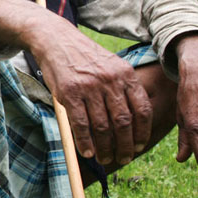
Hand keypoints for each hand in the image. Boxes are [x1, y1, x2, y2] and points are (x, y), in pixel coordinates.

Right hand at [0, 0, 151, 164]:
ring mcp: (89, 86)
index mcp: (126, 74)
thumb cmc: (84, 57)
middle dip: (125, 146)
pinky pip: (80, 124)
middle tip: (123, 159)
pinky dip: (85, 141)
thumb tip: (129, 124)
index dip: (142, 132)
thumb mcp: (110, 66)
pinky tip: (87, 152)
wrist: (55, 39)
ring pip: (102, 126)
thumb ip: (121, 88)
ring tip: (104, 158)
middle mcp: (110, 80)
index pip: (142, 110)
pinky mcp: (69, 92)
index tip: (140, 146)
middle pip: (124, 122)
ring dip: (105, 148)